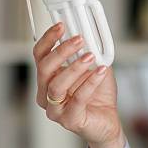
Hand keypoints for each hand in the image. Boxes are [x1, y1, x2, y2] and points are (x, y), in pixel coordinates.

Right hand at [33, 22, 123, 147]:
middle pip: (44, 68)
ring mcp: (55, 110)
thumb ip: (88, 52)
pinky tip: (101, 72)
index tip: (61, 26)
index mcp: (47, 80)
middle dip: (61, 51)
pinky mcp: (69, 120)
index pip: (40, 56)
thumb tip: (89, 33)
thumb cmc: (97, 96)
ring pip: (57, 85)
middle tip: (78, 40)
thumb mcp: (93, 67)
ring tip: (90, 56)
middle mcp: (46, 94)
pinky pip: (77, 98)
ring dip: (74, 67)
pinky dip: (90, 82)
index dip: (48, 39)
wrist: (107, 121)